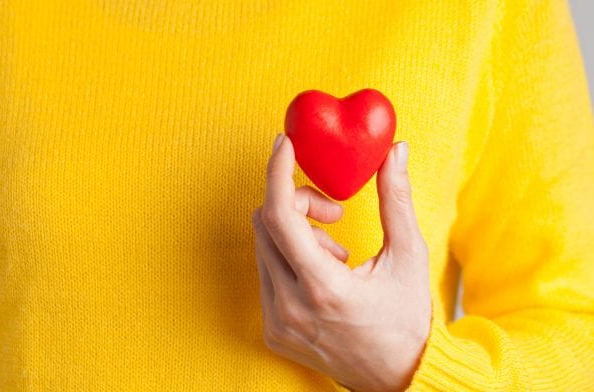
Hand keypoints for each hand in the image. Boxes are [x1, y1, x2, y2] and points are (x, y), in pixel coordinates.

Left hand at [251, 134, 430, 390]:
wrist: (398, 378)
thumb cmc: (408, 319)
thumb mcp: (408, 257)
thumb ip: (397, 200)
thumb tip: (396, 151)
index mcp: (325, 288)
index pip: (282, 216)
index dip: (278, 173)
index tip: (284, 145)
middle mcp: (291, 307)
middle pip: (267, 224)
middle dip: (296, 201)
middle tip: (333, 210)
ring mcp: (277, 322)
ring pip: (262, 247)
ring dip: (293, 232)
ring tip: (335, 253)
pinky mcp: (272, 331)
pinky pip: (264, 272)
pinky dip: (287, 258)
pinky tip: (321, 272)